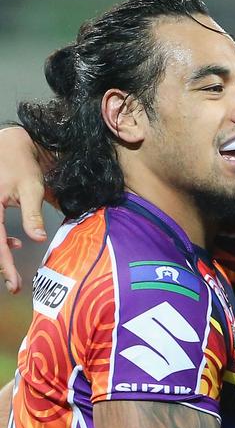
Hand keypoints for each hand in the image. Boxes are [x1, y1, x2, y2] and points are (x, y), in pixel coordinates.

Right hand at [0, 127, 49, 292]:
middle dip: (0, 264)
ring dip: (0, 251)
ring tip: (12, 268)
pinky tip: (13, 244)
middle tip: (13, 284)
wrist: (11, 144)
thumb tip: (38, 239)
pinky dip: (0, 240)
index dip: (5, 265)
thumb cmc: (21, 163)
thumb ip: (33, 215)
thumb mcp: (31, 188)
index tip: (14, 284)